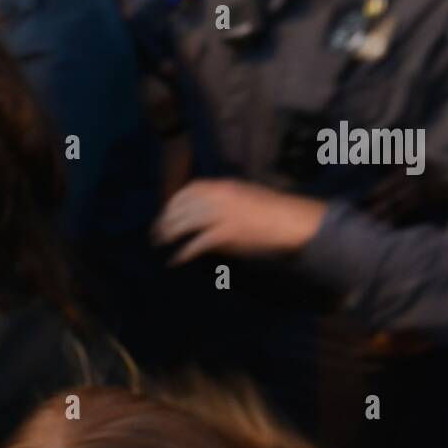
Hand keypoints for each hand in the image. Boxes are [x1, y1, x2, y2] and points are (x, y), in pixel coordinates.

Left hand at [153, 180, 327, 263]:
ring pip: (183, 224)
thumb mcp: (245, 194)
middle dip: (165, 221)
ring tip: (161, 244)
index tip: (165, 213)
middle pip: (181, 208)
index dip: (173, 203)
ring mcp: (220, 216)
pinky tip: (176, 261)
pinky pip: (195, 245)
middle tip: (156, 233)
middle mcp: (217, 198)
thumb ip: (224, 199)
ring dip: (168, 235)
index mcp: (223, 186)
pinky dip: (183, 254)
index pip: (188, 190)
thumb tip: (207, 210)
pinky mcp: (224, 235)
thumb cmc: (273, 210)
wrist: (291, 221)